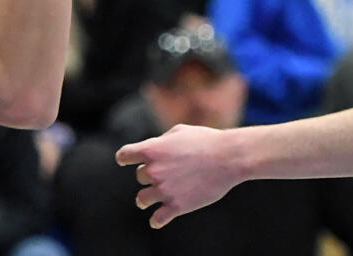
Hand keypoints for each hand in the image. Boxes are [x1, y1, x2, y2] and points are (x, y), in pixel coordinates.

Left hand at [115, 124, 241, 227]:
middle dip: (149, 175)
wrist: (228, 158)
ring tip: (146, 200)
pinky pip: (158, 219)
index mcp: (151, 150)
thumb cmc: (205, 140)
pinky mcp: (177, 206)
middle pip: (140, 176)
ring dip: (145, 199)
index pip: (124, 155)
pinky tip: (156, 220)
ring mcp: (164, 190)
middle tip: (164, 174)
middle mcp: (153, 171)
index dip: (125, 158)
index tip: (125, 160)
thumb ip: (161, 142)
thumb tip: (154, 149)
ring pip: (142, 199)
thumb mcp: (178, 132)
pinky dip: (156, 220)